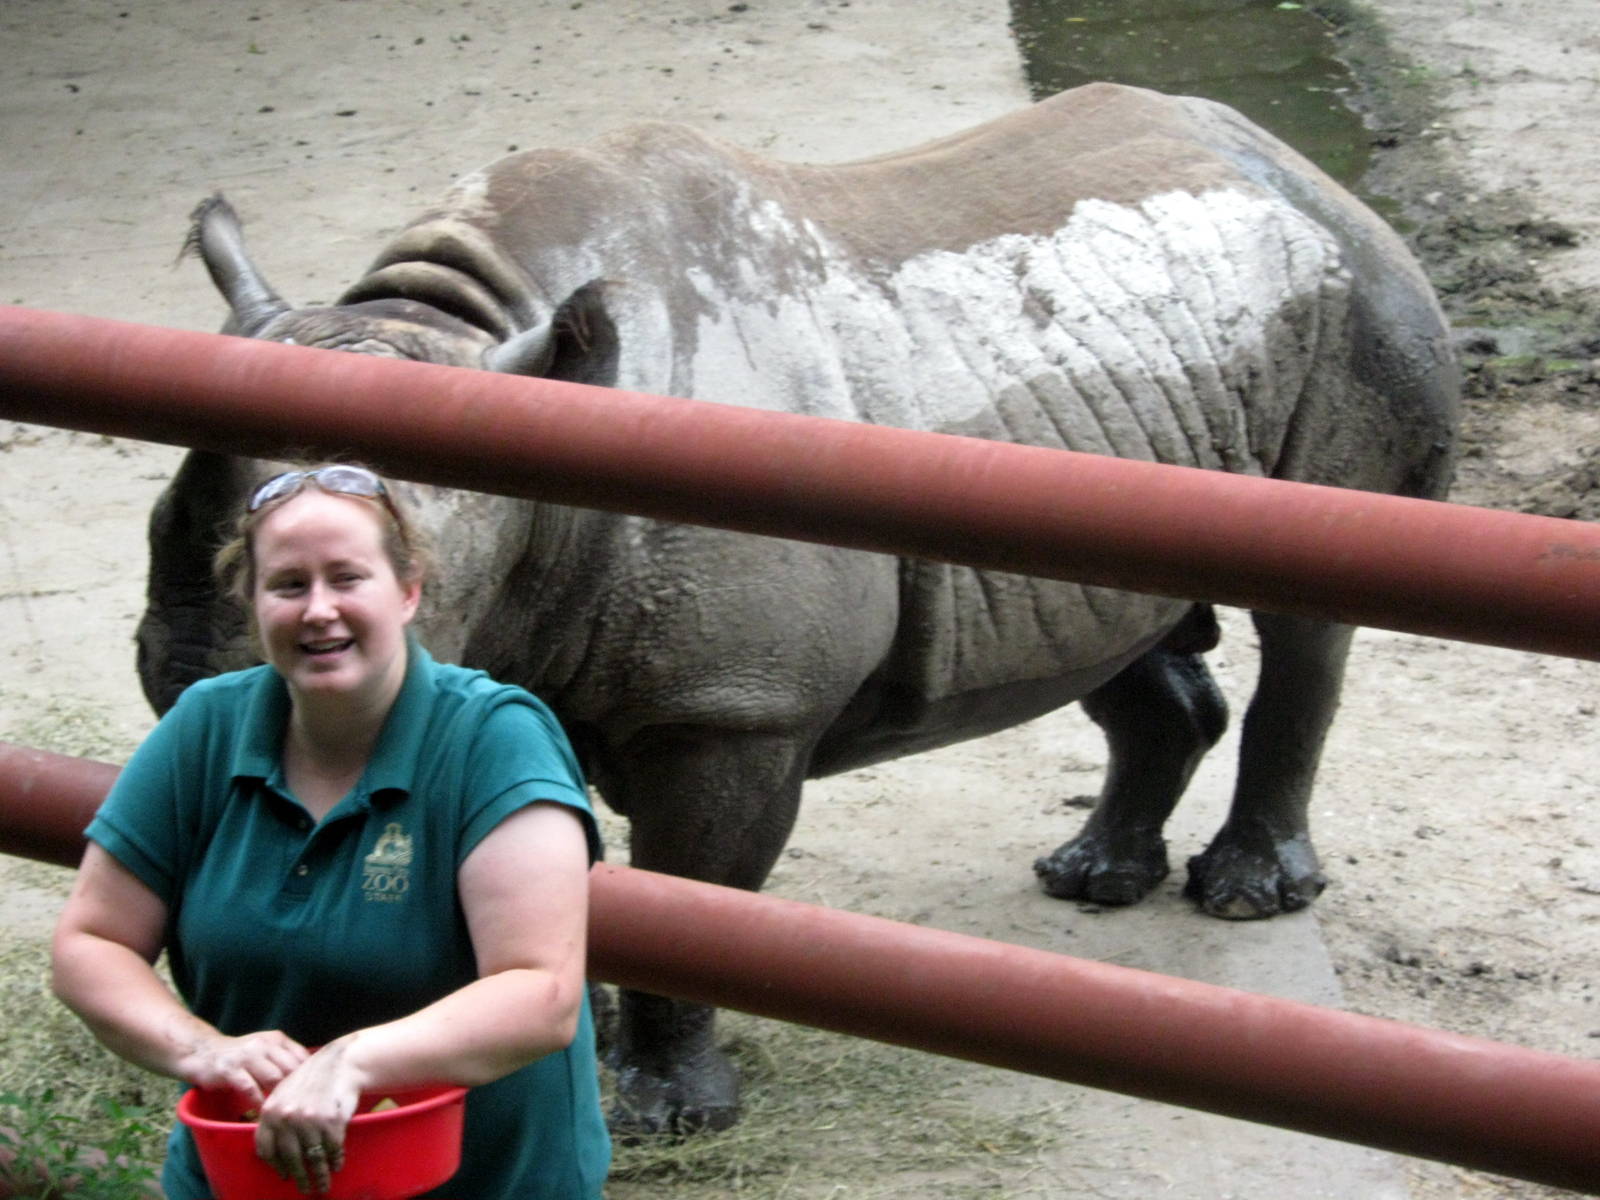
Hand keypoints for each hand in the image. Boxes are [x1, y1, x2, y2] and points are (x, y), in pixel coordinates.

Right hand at [175, 1030, 308, 1109]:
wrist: (203, 1052)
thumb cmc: (240, 1056)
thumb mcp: (266, 1050)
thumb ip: (286, 1060)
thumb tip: (312, 1079)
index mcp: (277, 1039)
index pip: (303, 1057)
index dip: (311, 1077)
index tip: (315, 1095)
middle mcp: (264, 1045)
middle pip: (291, 1068)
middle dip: (298, 1090)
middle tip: (302, 1109)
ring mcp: (246, 1056)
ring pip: (273, 1077)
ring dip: (280, 1097)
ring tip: (285, 1113)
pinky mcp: (230, 1070)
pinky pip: (250, 1088)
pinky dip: (259, 1102)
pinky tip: (263, 1112)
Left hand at [254, 1041, 366, 1195]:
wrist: (341, 1063)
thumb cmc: (312, 1078)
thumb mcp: (284, 1092)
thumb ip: (274, 1117)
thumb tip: (270, 1149)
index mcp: (270, 1111)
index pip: (266, 1149)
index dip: (275, 1165)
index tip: (284, 1174)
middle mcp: (287, 1118)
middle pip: (290, 1158)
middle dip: (299, 1177)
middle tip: (305, 1188)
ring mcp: (309, 1121)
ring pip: (313, 1158)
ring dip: (319, 1176)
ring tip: (322, 1187)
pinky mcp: (331, 1122)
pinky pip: (333, 1149)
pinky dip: (336, 1160)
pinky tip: (336, 1165)